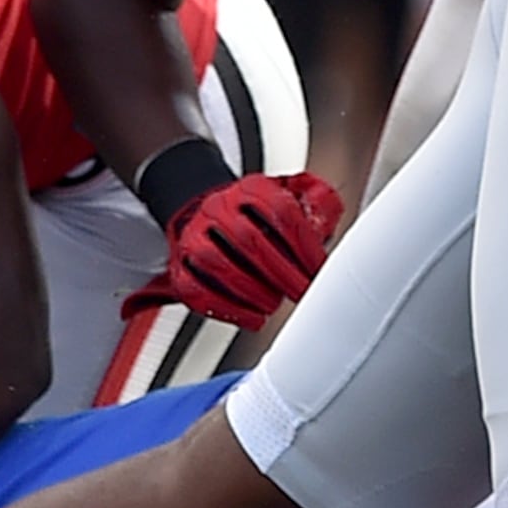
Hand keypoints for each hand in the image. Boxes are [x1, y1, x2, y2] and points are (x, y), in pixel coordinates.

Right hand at [146, 171, 344, 326]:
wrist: (213, 214)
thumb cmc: (262, 215)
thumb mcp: (295, 197)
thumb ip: (318, 202)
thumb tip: (327, 215)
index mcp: (251, 188)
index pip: (280, 211)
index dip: (303, 244)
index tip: (319, 268)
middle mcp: (218, 207)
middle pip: (248, 239)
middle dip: (281, 272)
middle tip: (301, 292)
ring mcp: (193, 235)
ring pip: (216, 262)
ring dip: (251, 290)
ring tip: (274, 303)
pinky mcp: (179, 265)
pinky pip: (195, 288)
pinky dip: (226, 308)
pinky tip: (253, 318)